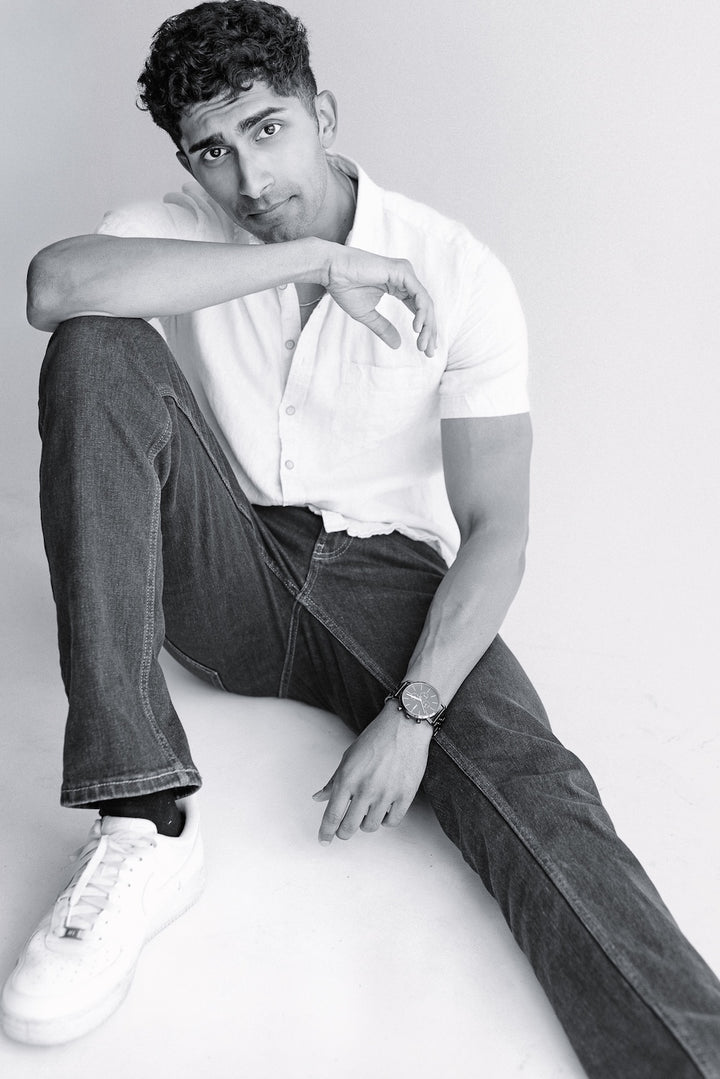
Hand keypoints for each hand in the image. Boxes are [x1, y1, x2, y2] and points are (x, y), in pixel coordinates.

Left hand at [313, 702, 432, 843]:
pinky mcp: (405, 795)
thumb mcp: (349, 756)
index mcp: (347, 778)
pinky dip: (386, 820)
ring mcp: (386, 793)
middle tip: (344, 831)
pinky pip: (392, 822)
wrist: (405, 725)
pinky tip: (384, 811)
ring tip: (367, 813)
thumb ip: (333, 780)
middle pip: (349, 827)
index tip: (323, 840)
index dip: (326, 832)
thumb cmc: (375, 738)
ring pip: (370, 826)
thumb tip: (318, 798)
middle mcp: (365, 789)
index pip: (332, 815)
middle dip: (343, 833)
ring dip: (365, 824)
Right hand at [324, 246, 436, 356]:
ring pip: (425, 302)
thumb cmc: (345, 288)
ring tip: (422, 344)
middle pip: (425, 308)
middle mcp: (405, 279)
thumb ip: (383, 328)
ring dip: (427, 325)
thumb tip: (398, 345)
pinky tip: (418, 328)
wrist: (332, 271)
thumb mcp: (368, 315)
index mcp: (399, 287)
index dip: (424, 330)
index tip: (426, 349)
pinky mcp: (402, 271)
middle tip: (429, 352)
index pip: (418, 310)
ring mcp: (405, 273)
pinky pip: (419, 294)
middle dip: (429, 331)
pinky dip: (421, 312)